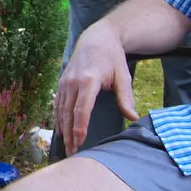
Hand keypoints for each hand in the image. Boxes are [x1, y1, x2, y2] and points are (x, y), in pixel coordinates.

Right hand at [53, 24, 135, 152]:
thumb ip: (126, 98)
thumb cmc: (112, 58)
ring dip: (62, 128)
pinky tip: (61, 129)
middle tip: (72, 152)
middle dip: (69, 134)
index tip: (80, 142)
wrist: (96, 38)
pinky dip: (58, 118)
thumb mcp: (123, 75)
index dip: (80, 127)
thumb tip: (132, 117)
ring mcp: (65, 82)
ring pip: (61, 109)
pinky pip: (58, 103)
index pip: (82, 109)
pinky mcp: (62, 82)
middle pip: (68, 113)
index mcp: (88, 81)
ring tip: (66, 145)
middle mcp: (73, 82)